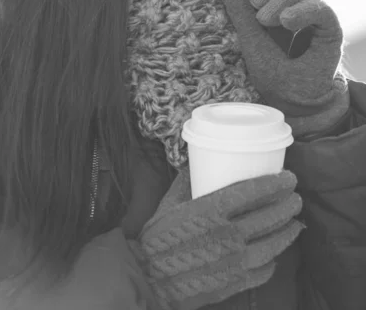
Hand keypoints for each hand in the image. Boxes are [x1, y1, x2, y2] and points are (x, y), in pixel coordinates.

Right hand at [129, 167, 302, 309]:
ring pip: (272, 245)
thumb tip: (200, 162)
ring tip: (294, 222)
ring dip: (287, 231)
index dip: (274, 183)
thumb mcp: (171, 201)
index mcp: (210, 210)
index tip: (289, 177)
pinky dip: (273, 261)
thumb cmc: (158, 236)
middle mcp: (226, 235)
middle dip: (287, 205)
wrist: (148, 277)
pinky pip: (262, 271)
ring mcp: (232, 261)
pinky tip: (274, 253)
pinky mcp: (233, 283)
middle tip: (295, 197)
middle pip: (268, 217)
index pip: (252, 192)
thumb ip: (188, 180)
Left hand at [211, 0, 343, 107]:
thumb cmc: (272, 70)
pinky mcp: (330, 29)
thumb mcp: (248, 37)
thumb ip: (237, 8)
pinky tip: (286, 21)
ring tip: (265, 21)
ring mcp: (316, 15)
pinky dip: (301, 10)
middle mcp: (301, 3)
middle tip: (254, 1)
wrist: (293, 101)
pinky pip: (320, 7)